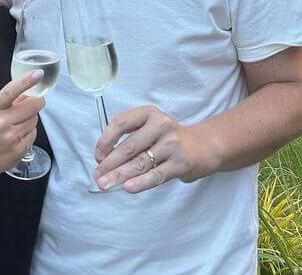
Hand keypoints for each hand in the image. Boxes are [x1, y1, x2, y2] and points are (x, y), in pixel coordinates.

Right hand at [0, 71, 44, 180]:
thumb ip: (8, 101)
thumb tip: (28, 90)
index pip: (10, 91)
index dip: (26, 81)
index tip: (38, 73)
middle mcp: (2, 123)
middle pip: (33, 105)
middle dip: (36, 102)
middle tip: (31, 104)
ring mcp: (11, 137)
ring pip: (35, 119)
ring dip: (30, 118)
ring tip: (17, 125)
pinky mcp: (19, 149)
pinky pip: (34, 133)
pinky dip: (29, 132)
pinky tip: (18, 136)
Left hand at [93, 105, 220, 192]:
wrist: (203, 146)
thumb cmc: (168, 139)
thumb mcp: (150, 128)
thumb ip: (130, 138)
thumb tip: (104, 159)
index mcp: (149, 113)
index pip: (121, 122)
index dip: (106, 140)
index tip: (98, 156)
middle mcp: (161, 125)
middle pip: (129, 145)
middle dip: (110, 163)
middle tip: (98, 176)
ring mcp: (172, 144)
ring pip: (140, 162)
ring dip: (119, 175)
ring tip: (106, 184)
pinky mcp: (180, 163)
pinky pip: (156, 175)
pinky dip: (140, 183)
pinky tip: (128, 188)